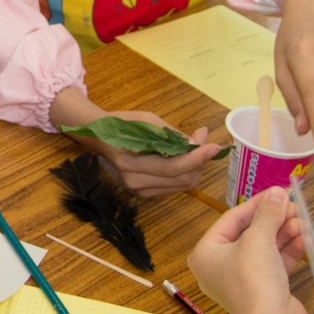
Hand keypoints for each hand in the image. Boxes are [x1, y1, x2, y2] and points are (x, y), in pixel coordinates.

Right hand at [69, 108, 219, 196]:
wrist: (99, 137)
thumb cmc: (122, 123)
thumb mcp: (148, 121)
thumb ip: (173, 135)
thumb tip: (198, 144)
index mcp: (131, 162)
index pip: (173, 167)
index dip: (197, 158)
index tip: (215, 146)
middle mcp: (135, 181)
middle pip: (181, 179)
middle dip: (200, 161)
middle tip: (204, 141)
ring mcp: (138, 190)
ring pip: (182, 185)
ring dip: (195, 168)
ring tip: (195, 148)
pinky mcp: (143, 193)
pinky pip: (174, 187)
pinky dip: (184, 174)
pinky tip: (182, 159)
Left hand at [188, 186, 306, 313]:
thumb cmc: (253, 282)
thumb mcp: (258, 239)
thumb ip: (268, 214)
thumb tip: (277, 194)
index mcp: (206, 253)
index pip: (231, 219)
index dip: (255, 204)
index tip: (275, 193)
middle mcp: (220, 266)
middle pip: (250, 233)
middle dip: (273, 219)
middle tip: (292, 206)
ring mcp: (243, 278)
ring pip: (265, 247)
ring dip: (284, 232)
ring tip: (302, 220)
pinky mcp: (263, 288)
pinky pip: (275, 262)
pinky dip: (289, 249)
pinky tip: (305, 237)